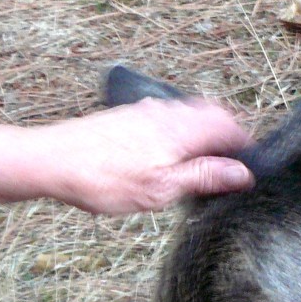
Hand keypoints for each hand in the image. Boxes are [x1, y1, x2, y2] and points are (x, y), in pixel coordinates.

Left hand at [40, 97, 252, 213]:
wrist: (51, 161)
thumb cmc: (102, 179)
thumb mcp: (161, 189)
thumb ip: (203, 177)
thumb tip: (241, 173)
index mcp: (181, 129)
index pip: (227, 125)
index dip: (242, 144)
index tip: (248, 165)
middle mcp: (165, 113)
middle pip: (208, 115)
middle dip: (222, 137)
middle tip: (226, 165)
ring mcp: (142, 112)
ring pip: (184, 116)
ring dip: (197, 135)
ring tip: (196, 164)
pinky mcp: (122, 118)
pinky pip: (160, 119)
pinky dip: (173, 134)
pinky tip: (160, 156)